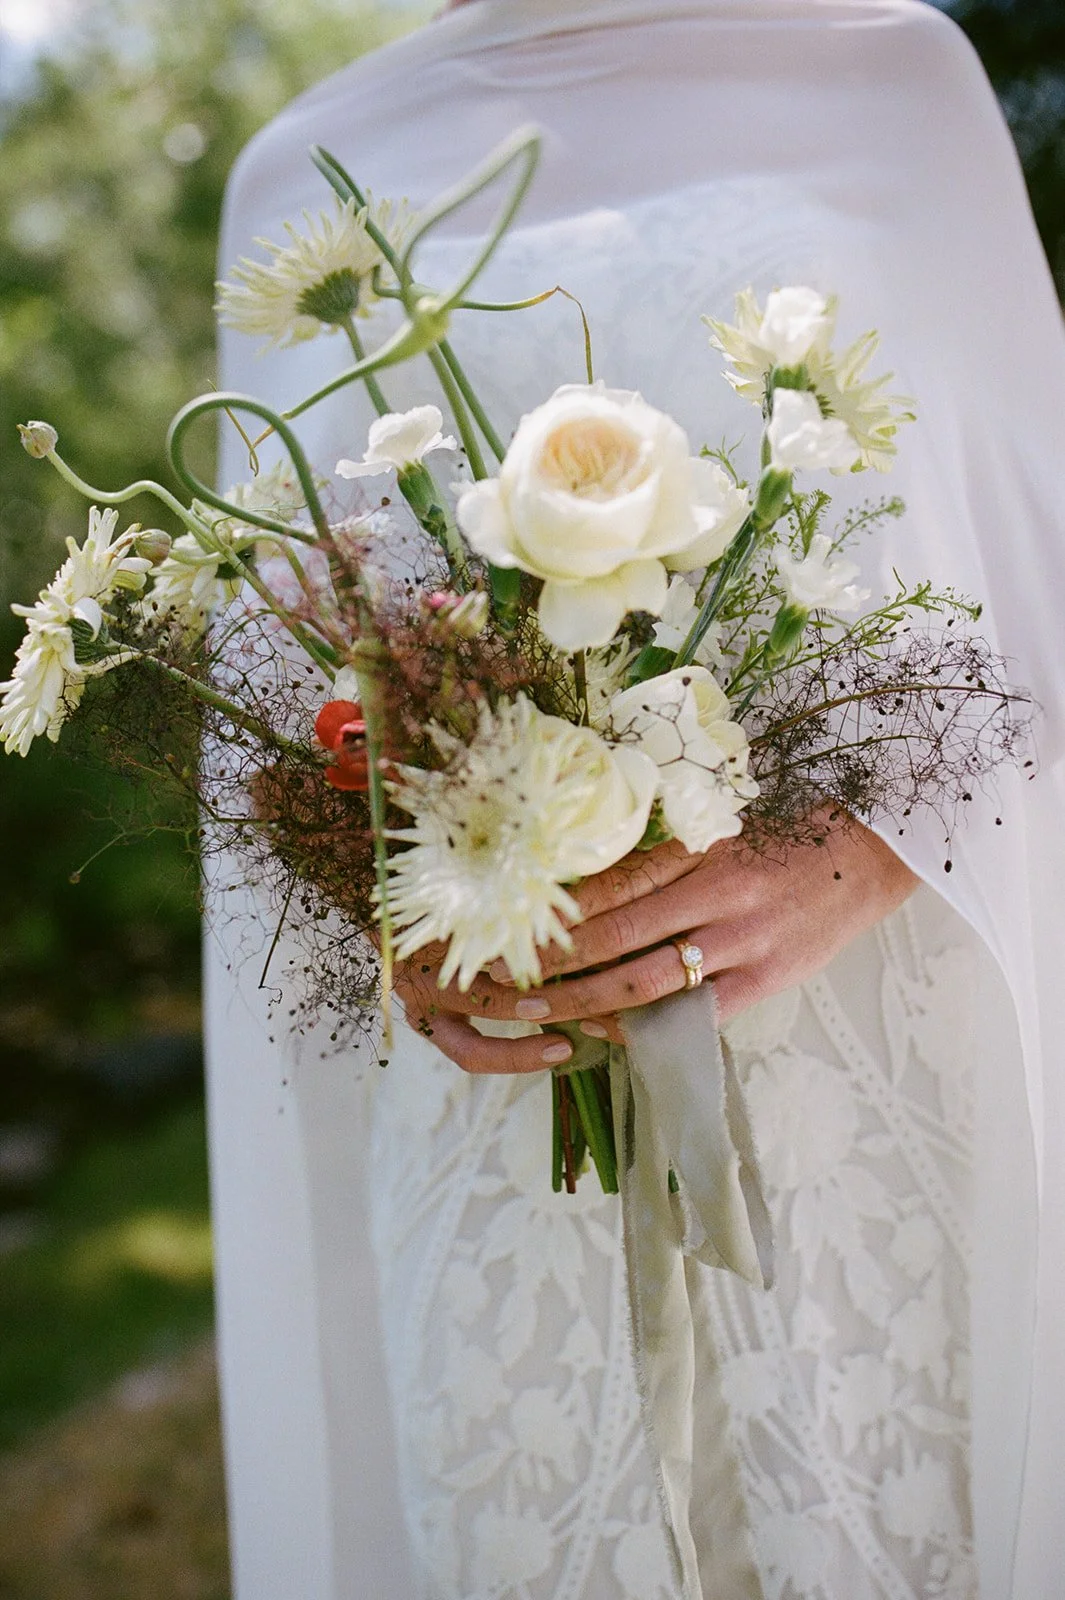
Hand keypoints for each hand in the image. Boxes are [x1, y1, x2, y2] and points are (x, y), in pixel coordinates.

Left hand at [392, 812, 918, 1074]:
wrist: (870, 858)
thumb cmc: (786, 840)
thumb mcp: (719, 833)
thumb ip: (659, 859)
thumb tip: (583, 883)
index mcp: (700, 852)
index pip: (610, 885)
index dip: (555, 911)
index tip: (506, 923)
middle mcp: (716, 897)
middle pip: (614, 936)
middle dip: (551, 961)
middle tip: (495, 975)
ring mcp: (742, 946)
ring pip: (644, 982)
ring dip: (580, 999)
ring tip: (531, 1009)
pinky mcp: (764, 984)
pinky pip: (691, 1015)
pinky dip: (642, 1026)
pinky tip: (600, 1030)